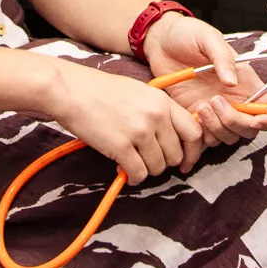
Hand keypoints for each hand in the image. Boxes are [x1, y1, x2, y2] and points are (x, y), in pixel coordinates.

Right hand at [47, 60, 203, 186]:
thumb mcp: (139, 92)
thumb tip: (169, 139)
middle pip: (176, 154)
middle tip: (148, 160)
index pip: (194, 132)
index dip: (192, 151)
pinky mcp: (122, 147)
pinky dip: (132, 177)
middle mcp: (156, 116)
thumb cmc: (101, 90)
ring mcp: (140, 132)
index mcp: (163, 101)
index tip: (184, 161)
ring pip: (158, 167)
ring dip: (146, 170)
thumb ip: (158, 112)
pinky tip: (122, 169)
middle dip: (163, 162)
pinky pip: (138, 174)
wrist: (72, 90)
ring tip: (132, 161)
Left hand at [143, 12, 266, 147]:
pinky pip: (205, 138)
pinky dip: (202, 135)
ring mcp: (214, 111)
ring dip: (217, 128)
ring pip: (228, 137)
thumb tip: (233, 82)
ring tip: (201, 106)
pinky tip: (191, 115)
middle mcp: (233, 99)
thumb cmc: (187, 34)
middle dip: (235, 123)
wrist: (159, 41)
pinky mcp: (195, 118)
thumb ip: (223, 58)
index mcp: (244, 80)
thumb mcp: (208, 38)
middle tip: (215, 102)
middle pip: (249, 128)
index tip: (255, 120)